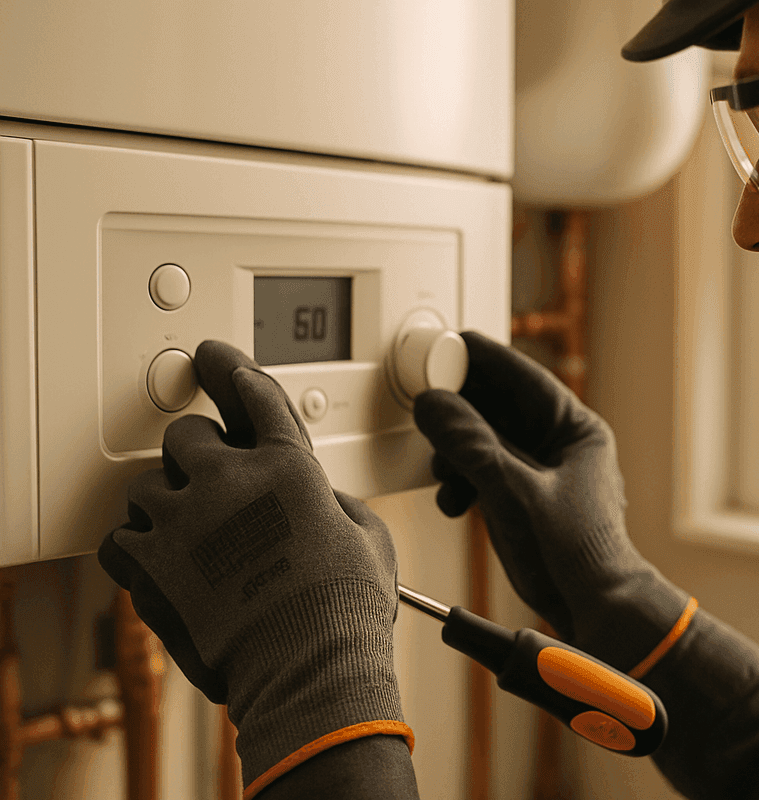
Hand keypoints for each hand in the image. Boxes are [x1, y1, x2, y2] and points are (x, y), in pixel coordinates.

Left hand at [98, 341, 406, 789]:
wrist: (308, 666)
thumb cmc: (346, 609)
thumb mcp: (370, 539)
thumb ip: (337, 505)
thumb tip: (322, 506)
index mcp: (288, 466)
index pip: (250, 392)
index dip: (228, 367)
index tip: (212, 356)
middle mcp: (230, 480)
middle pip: (186, 436)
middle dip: (198, 455)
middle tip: (211, 483)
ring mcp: (183, 520)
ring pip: (146, 485)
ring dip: (165, 502)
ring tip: (188, 532)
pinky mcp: (150, 565)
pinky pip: (117, 538)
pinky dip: (134, 546)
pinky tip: (157, 559)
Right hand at [412, 332, 688, 672]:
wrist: (593, 611)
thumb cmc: (579, 554)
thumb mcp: (516, 491)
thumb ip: (472, 446)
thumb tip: (434, 405)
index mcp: (575, 429)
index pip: (523, 378)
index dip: (483, 360)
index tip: (447, 344)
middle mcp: (557, 445)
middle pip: (498, 407)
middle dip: (460, 411)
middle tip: (427, 405)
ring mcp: (538, 472)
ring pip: (484, 441)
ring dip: (456, 452)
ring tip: (443, 468)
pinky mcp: (520, 499)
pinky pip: (481, 472)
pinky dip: (461, 480)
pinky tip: (454, 500)